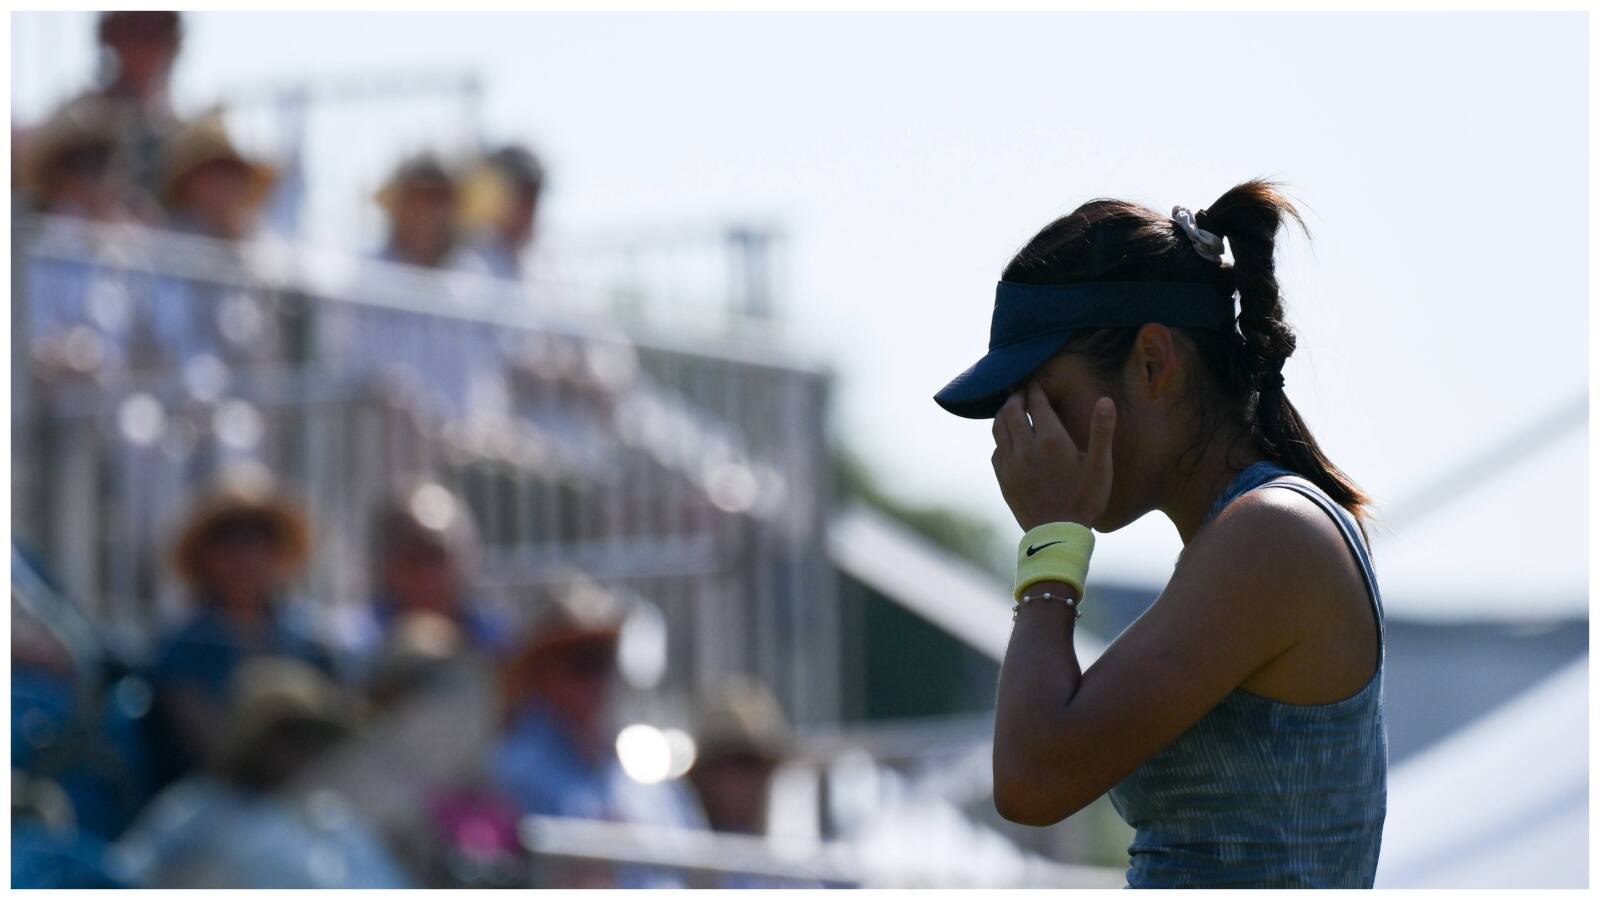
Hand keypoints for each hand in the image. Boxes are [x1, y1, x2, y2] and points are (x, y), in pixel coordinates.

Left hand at [990, 380, 1115, 530]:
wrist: (1059, 535)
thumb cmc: (1085, 499)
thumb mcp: (1100, 466)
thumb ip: (1101, 431)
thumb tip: (1105, 400)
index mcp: (1051, 441)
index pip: (1037, 403)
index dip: (1035, 389)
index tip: (1035, 381)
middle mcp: (1026, 448)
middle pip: (1011, 411)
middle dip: (1016, 396)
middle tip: (1020, 389)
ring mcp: (1011, 464)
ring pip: (998, 428)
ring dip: (1004, 414)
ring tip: (1011, 407)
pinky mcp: (1003, 479)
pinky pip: (996, 450)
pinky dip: (1000, 438)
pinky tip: (1008, 439)